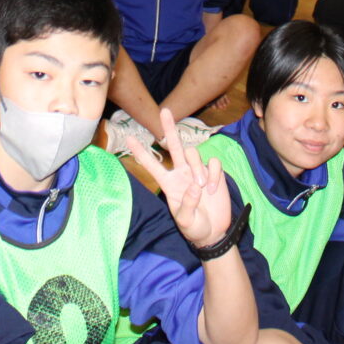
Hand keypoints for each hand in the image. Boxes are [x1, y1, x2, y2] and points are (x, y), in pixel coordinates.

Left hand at [125, 108, 231, 248]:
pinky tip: (213, 189)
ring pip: (194, 154)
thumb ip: (187, 205)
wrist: (214, 232)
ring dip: (198, 168)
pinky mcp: (214, 173)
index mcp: (169, 184)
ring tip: (202, 188)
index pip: (152, 164)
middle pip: (174, 146)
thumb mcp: (186, 222)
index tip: (129, 138)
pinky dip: (213, 174)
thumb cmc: (194, 228)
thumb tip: (194, 186)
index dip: (141, 152)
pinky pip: (213, 162)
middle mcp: (182, 173)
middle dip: (169, 128)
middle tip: (165, 110)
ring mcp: (198, 171)